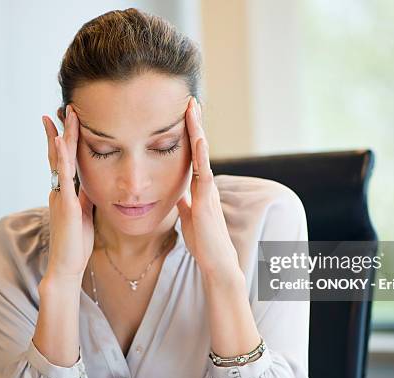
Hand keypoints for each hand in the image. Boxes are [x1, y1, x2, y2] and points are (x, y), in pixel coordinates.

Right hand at [42, 105, 93, 280]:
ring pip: (59, 160)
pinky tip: (58, 141)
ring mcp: (60, 196)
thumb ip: (84, 197)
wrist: (67, 266)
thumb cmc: (76, 243)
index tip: (67, 120)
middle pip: (59, 154)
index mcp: (65, 192)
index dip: (66, 140)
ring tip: (62, 114)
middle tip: (64, 107)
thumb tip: (91, 182)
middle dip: (60, 130)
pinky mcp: (65, 204)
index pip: (65, 160)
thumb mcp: (84, 213)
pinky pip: (62, 176)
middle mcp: (59, 190)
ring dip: (61, 136)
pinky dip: (60, 157)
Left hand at [176, 97, 241, 280]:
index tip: (184, 115)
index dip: (189, 135)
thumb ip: (185, 203)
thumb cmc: (204, 241)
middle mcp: (206, 183)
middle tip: (190, 100)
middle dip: (194, 124)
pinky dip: (201, 153)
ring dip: (197, 130)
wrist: (216, 261)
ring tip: (193, 108)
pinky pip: (204, 171)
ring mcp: (208, 189)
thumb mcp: (189, 217)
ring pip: (202, 153)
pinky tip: (199, 138)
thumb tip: (177, 194)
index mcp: (200, 187)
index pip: (193, 155)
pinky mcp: (207, 199)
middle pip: (199, 147)